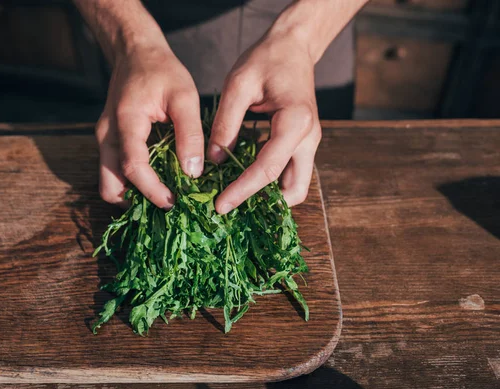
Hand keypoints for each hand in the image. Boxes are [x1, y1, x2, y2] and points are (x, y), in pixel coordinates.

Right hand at [96, 44, 203, 207]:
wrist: (135, 52)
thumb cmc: (162, 70)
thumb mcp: (185, 96)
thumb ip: (190, 134)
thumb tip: (193, 172)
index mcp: (126, 121)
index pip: (133, 167)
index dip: (152, 190)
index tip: (173, 202)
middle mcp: (107, 135)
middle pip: (109, 185)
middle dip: (135, 201)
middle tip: (166, 203)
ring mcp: (104, 139)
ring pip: (108, 181)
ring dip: (131, 194)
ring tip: (162, 194)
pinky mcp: (109, 141)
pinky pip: (114, 171)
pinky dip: (131, 182)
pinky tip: (156, 179)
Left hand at [208, 30, 321, 213]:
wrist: (292, 46)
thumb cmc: (265, 59)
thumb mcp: (238, 84)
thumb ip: (225, 123)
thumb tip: (214, 160)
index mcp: (296, 122)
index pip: (267, 168)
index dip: (242, 191)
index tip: (220, 206)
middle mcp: (309, 138)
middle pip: (292, 190)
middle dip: (263, 204)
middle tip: (230, 205)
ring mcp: (310, 143)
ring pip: (296, 186)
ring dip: (270, 196)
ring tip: (236, 195)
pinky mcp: (303, 143)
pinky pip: (291, 173)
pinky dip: (271, 182)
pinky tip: (244, 179)